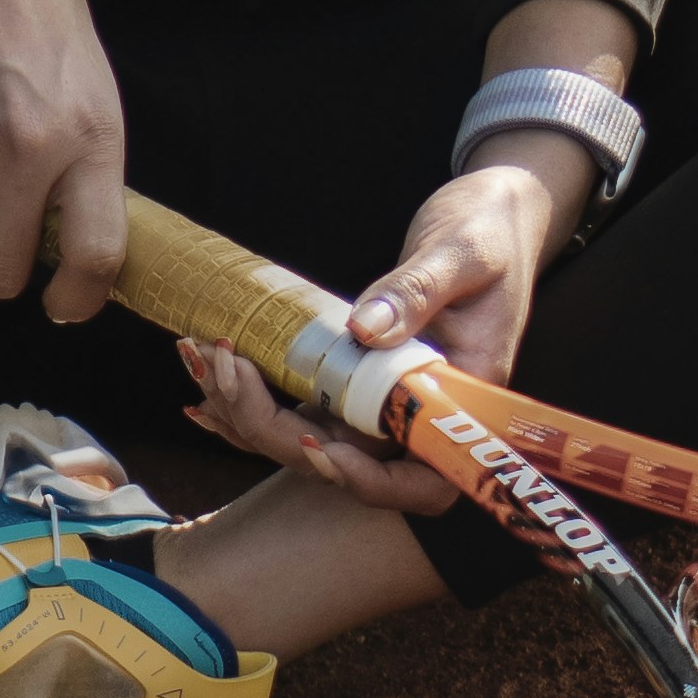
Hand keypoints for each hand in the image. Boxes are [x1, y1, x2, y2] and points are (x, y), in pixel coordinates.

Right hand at [0, 0, 129, 318]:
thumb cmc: (37, 9)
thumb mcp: (91, 83)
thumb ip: (86, 168)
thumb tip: (76, 252)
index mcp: (89, 134)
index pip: (94, 255)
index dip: (77, 300)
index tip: (64, 305)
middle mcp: (24, 146)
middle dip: (0, 270)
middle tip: (5, 238)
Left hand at [178, 151, 583, 511]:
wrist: (493, 217)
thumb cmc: (491, 232)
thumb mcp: (461, 253)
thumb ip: (417, 292)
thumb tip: (365, 330)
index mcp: (462, 399)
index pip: (421, 481)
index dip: (366, 480)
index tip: (315, 446)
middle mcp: (422, 414)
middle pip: (346, 462)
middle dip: (274, 429)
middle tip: (227, 365)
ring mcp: (384, 401)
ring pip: (312, 440)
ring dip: (248, 414)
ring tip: (205, 356)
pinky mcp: (356, 380)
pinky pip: (302, 408)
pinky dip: (253, 397)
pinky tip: (210, 372)